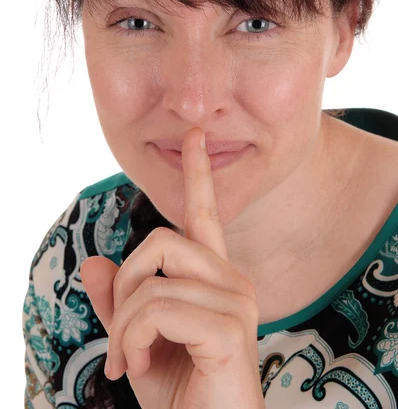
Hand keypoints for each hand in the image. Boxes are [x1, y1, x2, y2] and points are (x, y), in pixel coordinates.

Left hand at [80, 127, 263, 407]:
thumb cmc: (179, 394)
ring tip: (129, 361)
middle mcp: (233, 280)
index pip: (204, 214)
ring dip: (123, 325)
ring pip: (151, 280)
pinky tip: (138, 368)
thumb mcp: (135, 342)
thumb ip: (118, 302)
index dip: (197, 173)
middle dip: (124, 288)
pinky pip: (158, 308)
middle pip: (159, 241)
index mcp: (213, 277)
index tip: (194, 136)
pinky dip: (132, 339)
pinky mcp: (231, 329)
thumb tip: (94, 263)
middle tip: (122, 337)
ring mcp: (237, 302)